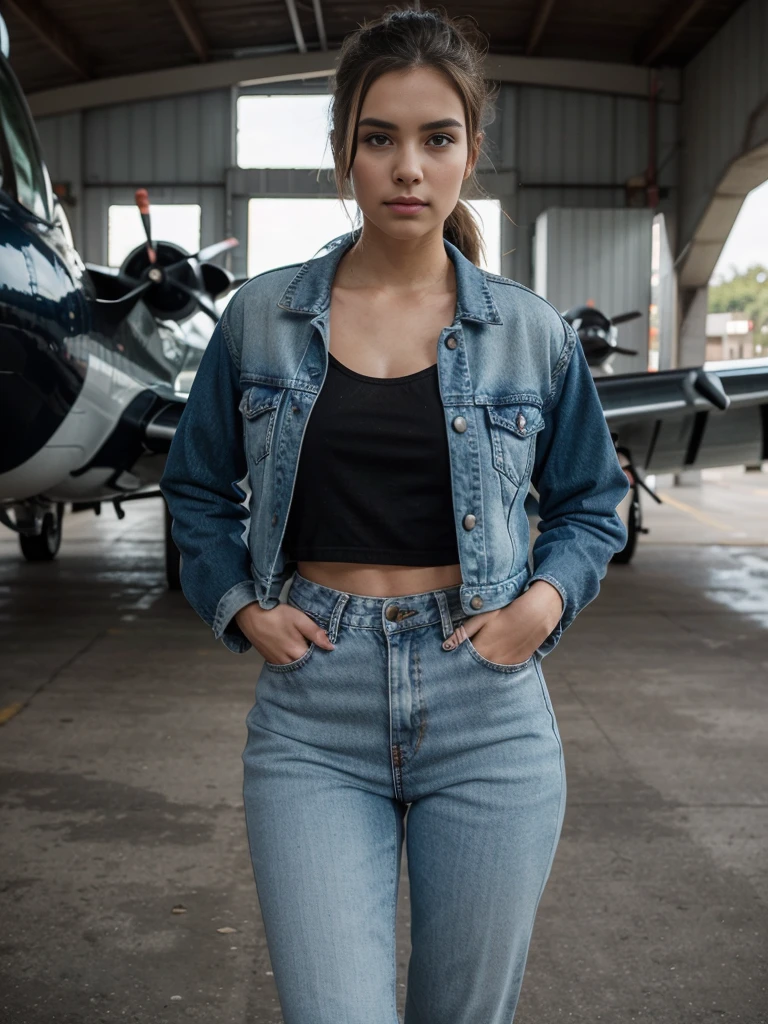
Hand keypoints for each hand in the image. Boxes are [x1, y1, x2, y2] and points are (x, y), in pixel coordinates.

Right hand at [234, 601, 335, 664]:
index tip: (327, 649)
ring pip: (296, 665)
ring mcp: (278, 662)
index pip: (316, 661)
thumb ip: (315, 633)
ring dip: (302, 659)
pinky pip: (286, 664)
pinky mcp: (271, 660)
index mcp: (297, 652)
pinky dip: (292, 659)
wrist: (250, 615)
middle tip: (317, 647)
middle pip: (306, 665)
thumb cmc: (275, 614)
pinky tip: (293, 649)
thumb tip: (331, 647)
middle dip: (314, 659)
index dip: (323, 655)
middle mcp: (287, 662)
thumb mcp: (299, 619)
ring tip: (305, 647)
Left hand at [442, 581, 563, 664]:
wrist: (535, 614)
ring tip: (482, 661)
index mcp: (480, 650)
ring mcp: (506, 665)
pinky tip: (497, 658)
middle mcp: (492, 661)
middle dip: (469, 667)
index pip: (462, 663)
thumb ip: (463, 633)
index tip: (452, 662)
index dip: (457, 661)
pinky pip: (503, 671)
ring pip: (489, 672)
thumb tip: (445, 646)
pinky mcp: (517, 664)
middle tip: (464, 666)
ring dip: (483, 669)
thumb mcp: (482, 619)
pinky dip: (497, 667)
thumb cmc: (506, 612)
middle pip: (475, 670)